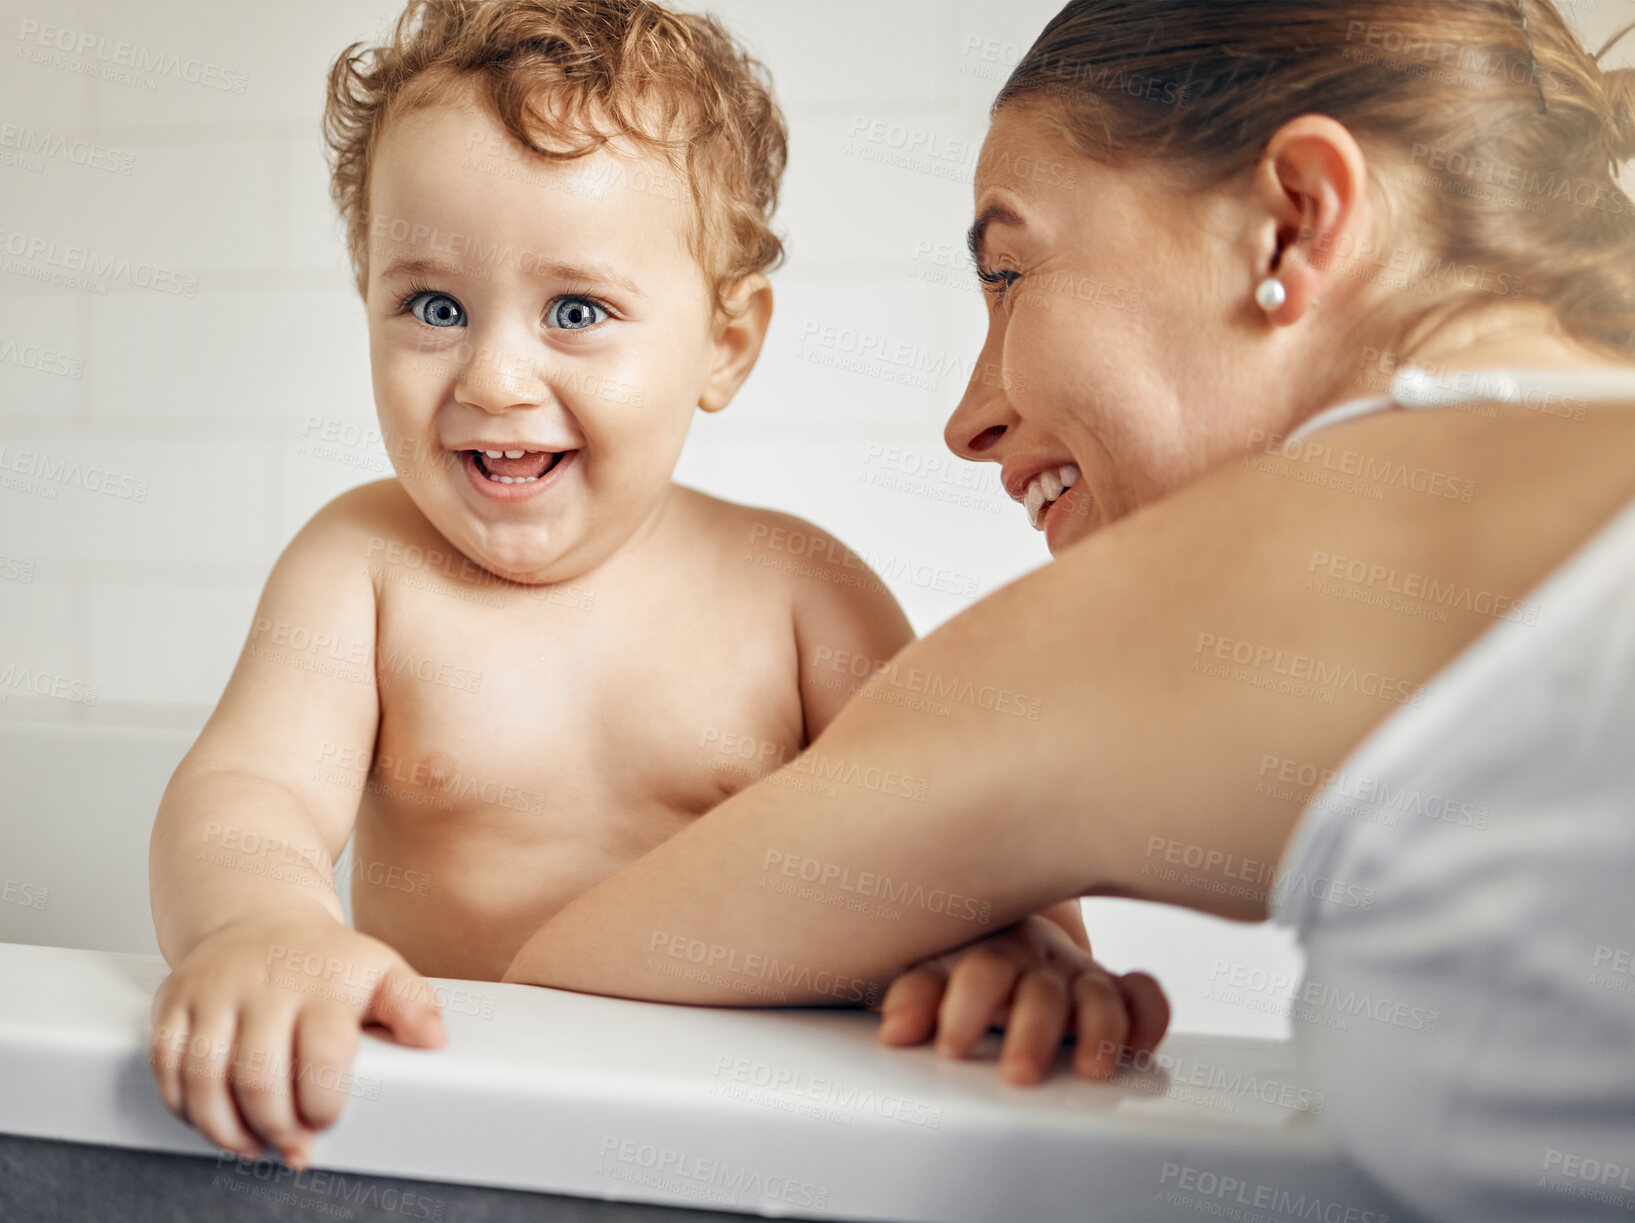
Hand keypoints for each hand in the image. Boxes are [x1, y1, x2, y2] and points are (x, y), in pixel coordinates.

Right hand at [148, 912, 445, 1167]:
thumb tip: (434, 1039)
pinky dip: (183, 1106)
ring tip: (252, 1144)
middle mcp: (262, 985)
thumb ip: (412, 1004)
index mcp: (321, 982)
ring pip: (204, 1077)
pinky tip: (211, 1120)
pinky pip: (166, 1067)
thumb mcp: (380, 969)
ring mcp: (213, 992)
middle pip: (257, 1075)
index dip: (324, 1101)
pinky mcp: (173, 1002)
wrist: (258, 913)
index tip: (327, 1119)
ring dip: (225, 1127)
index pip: (322, 1054)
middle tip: (292, 1144)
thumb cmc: (325, 958)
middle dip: (275, 1125)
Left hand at [875, 914, 1168, 1085]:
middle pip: (1041, 991)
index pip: (980, 972)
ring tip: (1092, 1071)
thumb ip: (912, 1000)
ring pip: (1098, 996)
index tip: (953, 1049)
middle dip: (1033, 1031)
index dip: (967, 1008)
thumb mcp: (927, 973)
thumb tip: (894, 1031)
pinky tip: (1139, 1046)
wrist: (998, 917)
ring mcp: (1075, 976)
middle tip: (1019, 1074)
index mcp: (984, 955)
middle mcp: (1035, 963)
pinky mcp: (1112, 992)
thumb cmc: (957, 958)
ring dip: (1098, 1031)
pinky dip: (1148, 1017)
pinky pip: (1143, 998)